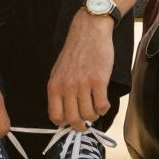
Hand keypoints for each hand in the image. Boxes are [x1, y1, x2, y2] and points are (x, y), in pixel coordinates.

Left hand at [46, 10, 114, 129]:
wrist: (89, 33)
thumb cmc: (75, 53)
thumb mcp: (58, 71)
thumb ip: (59, 91)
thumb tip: (63, 113)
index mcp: (54, 85)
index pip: (55, 115)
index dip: (64, 124)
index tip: (70, 123)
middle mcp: (67, 87)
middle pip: (73, 119)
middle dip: (81, 126)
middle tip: (86, 124)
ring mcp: (83, 84)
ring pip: (89, 114)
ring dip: (94, 116)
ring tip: (95, 109)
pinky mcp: (99, 81)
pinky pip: (102, 106)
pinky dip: (104, 109)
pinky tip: (103, 102)